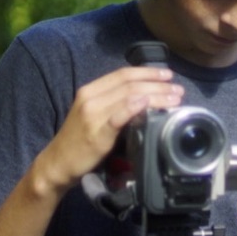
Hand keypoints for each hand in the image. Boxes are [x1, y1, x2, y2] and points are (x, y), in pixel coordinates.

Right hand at [35, 65, 184, 193]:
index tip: (168, 75)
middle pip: (129, 84)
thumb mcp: (94, 114)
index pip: (123, 74)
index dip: (147, 72)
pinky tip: (147, 104)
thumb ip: (114, 104)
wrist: (57, 163)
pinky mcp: (97, 133)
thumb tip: (144, 99)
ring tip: (174, 100)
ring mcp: (93, 115)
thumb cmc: (79, 140)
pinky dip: (133, 107)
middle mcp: (90, 98)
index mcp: (90, 90)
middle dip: (157, 85)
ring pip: (128, 97)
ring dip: (155, 96)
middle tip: (178, 89)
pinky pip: (117, 117)